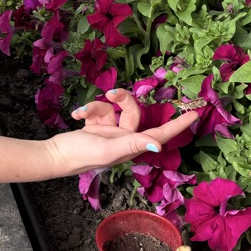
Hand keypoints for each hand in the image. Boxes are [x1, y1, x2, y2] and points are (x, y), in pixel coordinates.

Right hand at [46, 88, 198, 175]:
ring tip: (83, 112)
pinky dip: (87, 110)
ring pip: (113, 107)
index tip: (195, 113)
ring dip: (98, 106)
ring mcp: (110, 131)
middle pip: (134, 111)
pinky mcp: (96, 125)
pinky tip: (77, 116)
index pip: (160, 134)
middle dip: (122, 99)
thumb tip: (157, 146)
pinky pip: (98, 110)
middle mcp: (124, 138)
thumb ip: (132, 144)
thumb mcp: (108, 150)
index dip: (178, 125)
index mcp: (131, 146)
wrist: (55, 155)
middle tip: (110, 94)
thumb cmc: (81, 155)